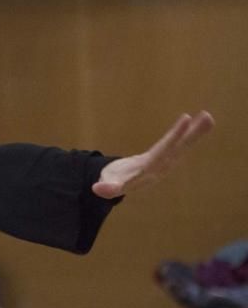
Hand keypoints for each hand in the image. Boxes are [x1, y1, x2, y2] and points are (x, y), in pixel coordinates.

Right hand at [92, 111, 213, 198]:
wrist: (117, 186)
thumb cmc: (112, 182)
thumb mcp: (108, 185)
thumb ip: (107, 188)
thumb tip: (98, 189)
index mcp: (148, 170)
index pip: (162, 152)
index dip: (173, 137)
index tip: (185, 121)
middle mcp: (161, 167)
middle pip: (178, 149)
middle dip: (192, 134)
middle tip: (207, 118)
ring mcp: (165, 163)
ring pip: (182, 147)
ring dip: (195, 133)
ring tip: (208, 117)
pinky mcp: (165, 157)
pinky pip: (179, 144)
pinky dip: (187, 134)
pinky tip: (196, 121)